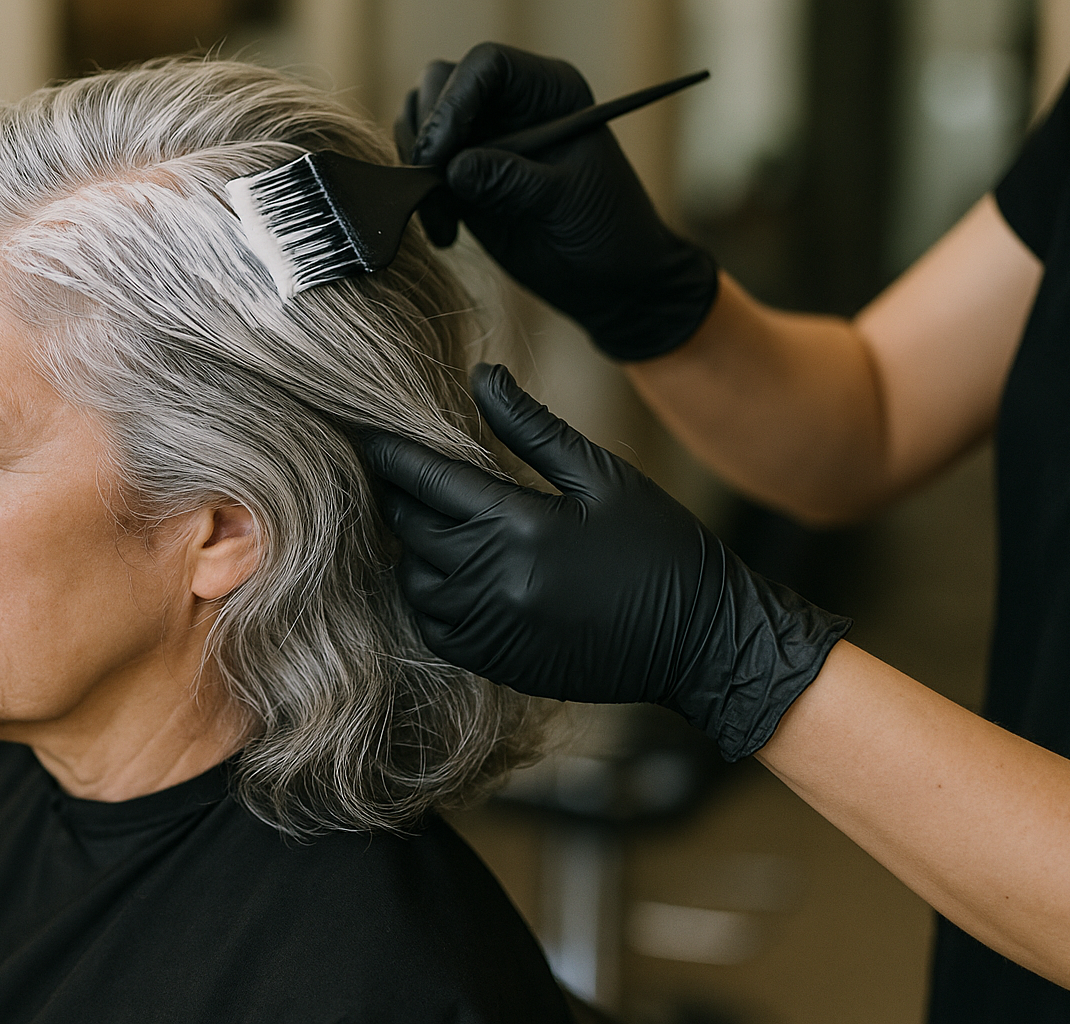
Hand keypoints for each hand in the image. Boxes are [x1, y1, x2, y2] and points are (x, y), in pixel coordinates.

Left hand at [363, 364, 850, 760]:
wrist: (702, 641)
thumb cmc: (659, 546)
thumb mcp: (603, 475)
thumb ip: (532, 428)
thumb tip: (481, 376)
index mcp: (521, 524)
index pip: (430, 480)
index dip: (392, 454)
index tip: (367, 433)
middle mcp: (495, 580)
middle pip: (412, 528)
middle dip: (398, 495)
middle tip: (395, 471)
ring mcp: (493, 626)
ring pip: (415, 581)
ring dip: (412, 548)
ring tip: (426, 521)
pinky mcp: (497, 661)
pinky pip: (433, 627)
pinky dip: (428, 597)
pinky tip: (447, 573)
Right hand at [394, 43, 717, 360]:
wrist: (606, 278)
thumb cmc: (606, 229)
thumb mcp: (567, 202)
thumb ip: (513, 180)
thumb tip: (455, 169)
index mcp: (548, 92)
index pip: (488, 65)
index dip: (455, 99)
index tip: (441, 153)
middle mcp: (509, 104)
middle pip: (440, 84)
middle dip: (428, 134)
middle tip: (434, 188)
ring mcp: (481, 137)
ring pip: (419, 122)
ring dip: (418, 169)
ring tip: (446, 219)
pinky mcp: (460, 175)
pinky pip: (418, 168)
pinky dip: (419, 197)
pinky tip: (446, 232)